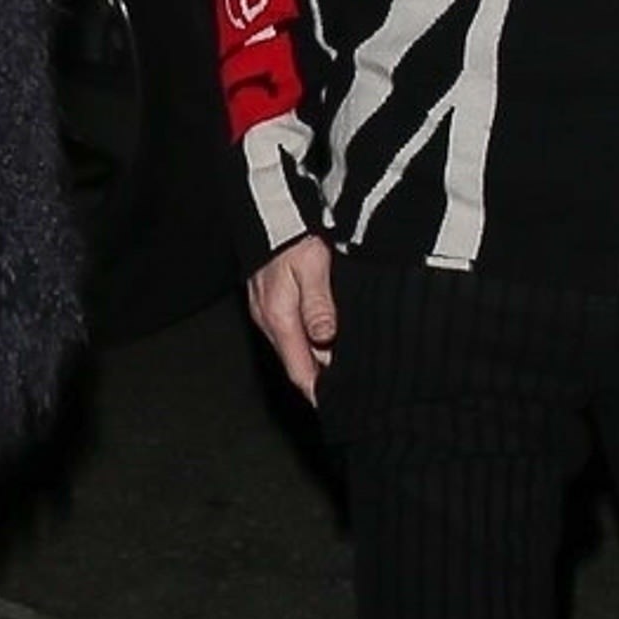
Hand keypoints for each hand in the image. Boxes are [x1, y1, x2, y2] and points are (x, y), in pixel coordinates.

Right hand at [247, 232, 337, 404]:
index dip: (318, 392)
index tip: (338, 407)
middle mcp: (269, 320)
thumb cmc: (293, 235)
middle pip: (298, 363)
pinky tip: (327, 339)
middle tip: (351, 391)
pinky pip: (291, 331)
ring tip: (345, 369)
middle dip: (321, 379)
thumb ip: (318, 303)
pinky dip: (309, 341)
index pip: (299, 370)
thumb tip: (325, 338)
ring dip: (317, 359)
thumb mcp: (312, 265)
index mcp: (280, 318)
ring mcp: (267, 311)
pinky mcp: (270, 301)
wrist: (270, 211)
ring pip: (295, 347)